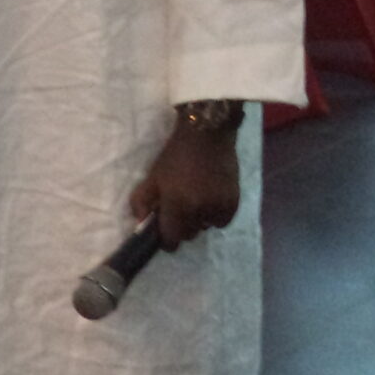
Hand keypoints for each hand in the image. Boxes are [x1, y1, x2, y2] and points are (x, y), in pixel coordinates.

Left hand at [128, 120, 239, 249]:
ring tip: (198, 199)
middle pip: (189, 235)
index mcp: (176, 204)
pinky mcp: (233, 203)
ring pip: (205, 227)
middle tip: (181, 209)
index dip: (167, 239)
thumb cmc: (175, 155)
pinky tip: (211, 198)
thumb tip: (141, 223)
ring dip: (200, 219)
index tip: (166, 231)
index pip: (171, 240)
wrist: (207, 134)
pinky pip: (221, 222)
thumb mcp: (153, 176)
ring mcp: (218, 207)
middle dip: (183, 226)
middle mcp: (198, 210)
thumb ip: (141, 202)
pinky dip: (216, 215)